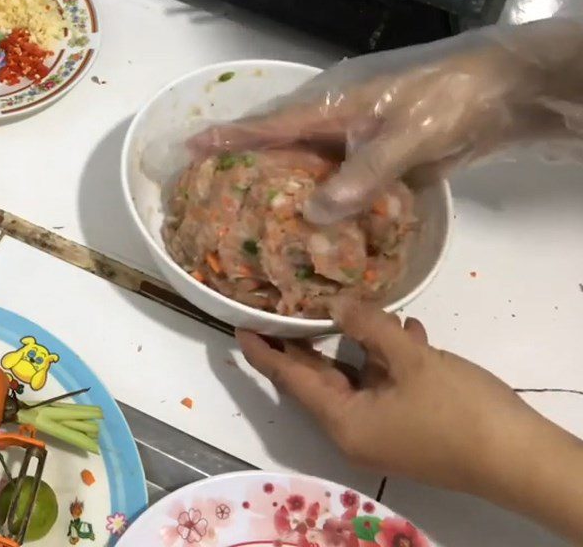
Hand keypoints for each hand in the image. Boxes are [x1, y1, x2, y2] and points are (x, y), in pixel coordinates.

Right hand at [191, 19, 582, 223]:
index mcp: (334, 106)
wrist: (499, 91)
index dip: (229, 136)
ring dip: (284, 182)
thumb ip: (362, 175)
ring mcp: (357, 136)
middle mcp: (337, 120)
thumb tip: (314, 213)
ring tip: (252, 212)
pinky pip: (340, 177)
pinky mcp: (378, 153)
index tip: (190, 147)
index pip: (270, 124)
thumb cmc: (449, 101)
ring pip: (309, 161)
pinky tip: (316, 222)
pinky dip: (323, 196)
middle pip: (281, 141)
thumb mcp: (407, 138)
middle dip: (245, 160)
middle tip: (211, 187)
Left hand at [238, 298, 582, 541]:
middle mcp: (355, 429)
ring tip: (348, 301)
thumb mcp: (409, 360)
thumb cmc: (457, 410)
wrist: (520, 459)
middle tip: (284, 300)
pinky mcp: (409, 423)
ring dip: (357, 340)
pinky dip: (388, 355)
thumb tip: (336, 303)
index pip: (290, 380)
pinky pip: (386, 382)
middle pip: (319, 377)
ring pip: (356, 375)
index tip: (239, 327)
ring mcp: (383, 428)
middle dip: (305, 339)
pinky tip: (405, 327)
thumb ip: (368, 327)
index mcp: (343, 421)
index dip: (264, 353)